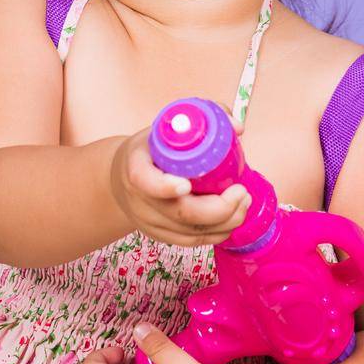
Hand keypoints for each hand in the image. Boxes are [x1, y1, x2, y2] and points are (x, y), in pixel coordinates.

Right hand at [109, 116, 251, 247]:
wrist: (120, 179)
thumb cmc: (149, 151)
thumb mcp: (166, 129)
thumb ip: (202, 121)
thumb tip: (236, 127)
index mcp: (136, 168)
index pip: (145, 182)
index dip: (166, 187)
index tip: (187, 185)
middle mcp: (140, 201)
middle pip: (181, 214)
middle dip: (220, 208)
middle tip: (242, 193)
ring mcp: (150, 223)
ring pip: (193, 234)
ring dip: (226, 222)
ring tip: (244, 202)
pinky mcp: (161, 237)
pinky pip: (194, 242)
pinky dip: (219, 232)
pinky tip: (233, 217)